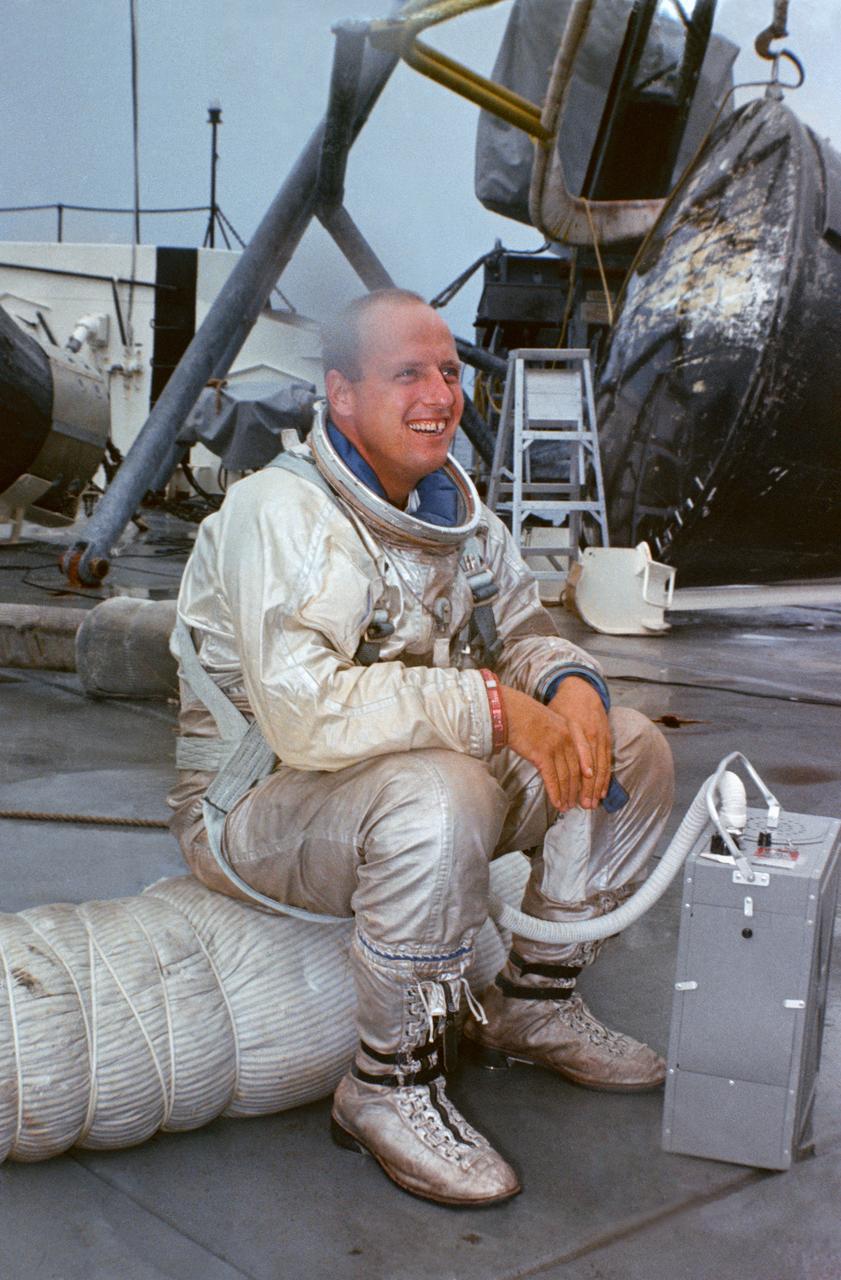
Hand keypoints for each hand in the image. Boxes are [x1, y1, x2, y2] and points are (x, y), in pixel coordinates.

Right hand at [500, 676, 611, 811]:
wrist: (509, 710)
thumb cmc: (524, 715)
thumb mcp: (549, 720)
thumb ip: (558, 735)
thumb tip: (559, 753)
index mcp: (571, 729)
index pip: (586, 756)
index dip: (589, 775)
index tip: (591, 787)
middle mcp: (566, 738)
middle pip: (577, 769)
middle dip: (578, 790)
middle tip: (578, 803)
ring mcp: (555, 746)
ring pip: (566, 776)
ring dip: (567, 795)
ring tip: (566, 806)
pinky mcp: (542, 755)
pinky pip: (552, 778)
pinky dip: (555, 793)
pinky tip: (556, 802)